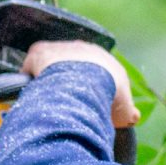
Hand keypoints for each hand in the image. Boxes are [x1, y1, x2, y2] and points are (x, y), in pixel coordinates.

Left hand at [21, 38, 139, 127]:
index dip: (93, 88)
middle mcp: (84, 49)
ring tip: (49, 98)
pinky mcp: (42, 50)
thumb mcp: (124, 112)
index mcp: (106, 61)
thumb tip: (133, 116)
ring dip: (52, 78)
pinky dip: (32, 76)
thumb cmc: (107, 98)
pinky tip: (33, 90)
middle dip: (72, 81)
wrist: (83, 85)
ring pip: (54, 63)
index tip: (88, 103)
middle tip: (67, 102)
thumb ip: (127, 113)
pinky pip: (34, 63)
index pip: (99, 72)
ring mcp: (62, 48)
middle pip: (75, 65)